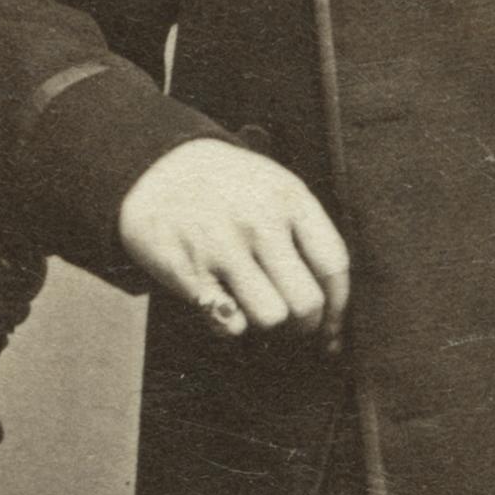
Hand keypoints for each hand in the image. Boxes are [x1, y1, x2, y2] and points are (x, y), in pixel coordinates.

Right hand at [119, 138, 350, 339]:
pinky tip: (226, 305)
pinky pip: (229, 325)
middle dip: (306, 324)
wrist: (155, 168)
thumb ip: (307, 235)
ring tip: (257, 306)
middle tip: (296, 322)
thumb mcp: (275, 188)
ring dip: (267, 323)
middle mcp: (259, 222)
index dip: (339, 306)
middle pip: (307, 303)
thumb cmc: (228, 187)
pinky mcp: (189, 271)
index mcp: (289, 198)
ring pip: (271, 318)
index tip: (332, 323)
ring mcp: (222, 247)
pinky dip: (231, 325)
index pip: (333, 265)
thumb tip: (334, 308)